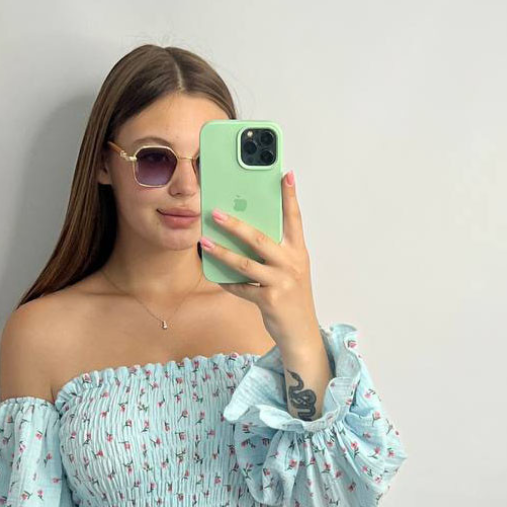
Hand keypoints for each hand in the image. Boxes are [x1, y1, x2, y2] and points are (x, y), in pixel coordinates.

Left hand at [200, 170, 319, 350]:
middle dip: (235, 224)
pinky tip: (215, 275)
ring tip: (205, 242)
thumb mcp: (291, 270)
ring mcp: (281, 282)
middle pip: (260, 239)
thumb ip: (275, 252)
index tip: (284, 174)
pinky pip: (242, 288)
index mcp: (298, 252)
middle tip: (215, 212)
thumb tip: (247, 234)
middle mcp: (291, 264)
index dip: (290, 196)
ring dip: (222, 252)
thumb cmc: (292, 297)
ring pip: (245, 263)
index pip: (294, 218)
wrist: (301, 332)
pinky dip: (227, 282)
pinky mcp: (270, 300)